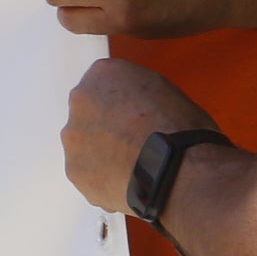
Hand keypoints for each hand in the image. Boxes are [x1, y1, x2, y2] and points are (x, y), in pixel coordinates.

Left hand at [61, 56, 212, 213]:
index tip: (131, 118)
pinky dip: (102, 178)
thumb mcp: (164, 90)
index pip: (103, 85)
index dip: (119, 105)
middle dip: (106, 128)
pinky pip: (86, 173)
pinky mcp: (74, 169)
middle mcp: (81, 99)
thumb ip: (136, 92)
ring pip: (84, 145)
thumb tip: (133, 106)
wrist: (178, 170)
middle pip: (89, 114)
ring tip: (131, 168)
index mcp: (104, 73)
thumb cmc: (182, 130)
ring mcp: (73, 136)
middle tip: (131, 144)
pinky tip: (126, 182)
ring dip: (101, 154)